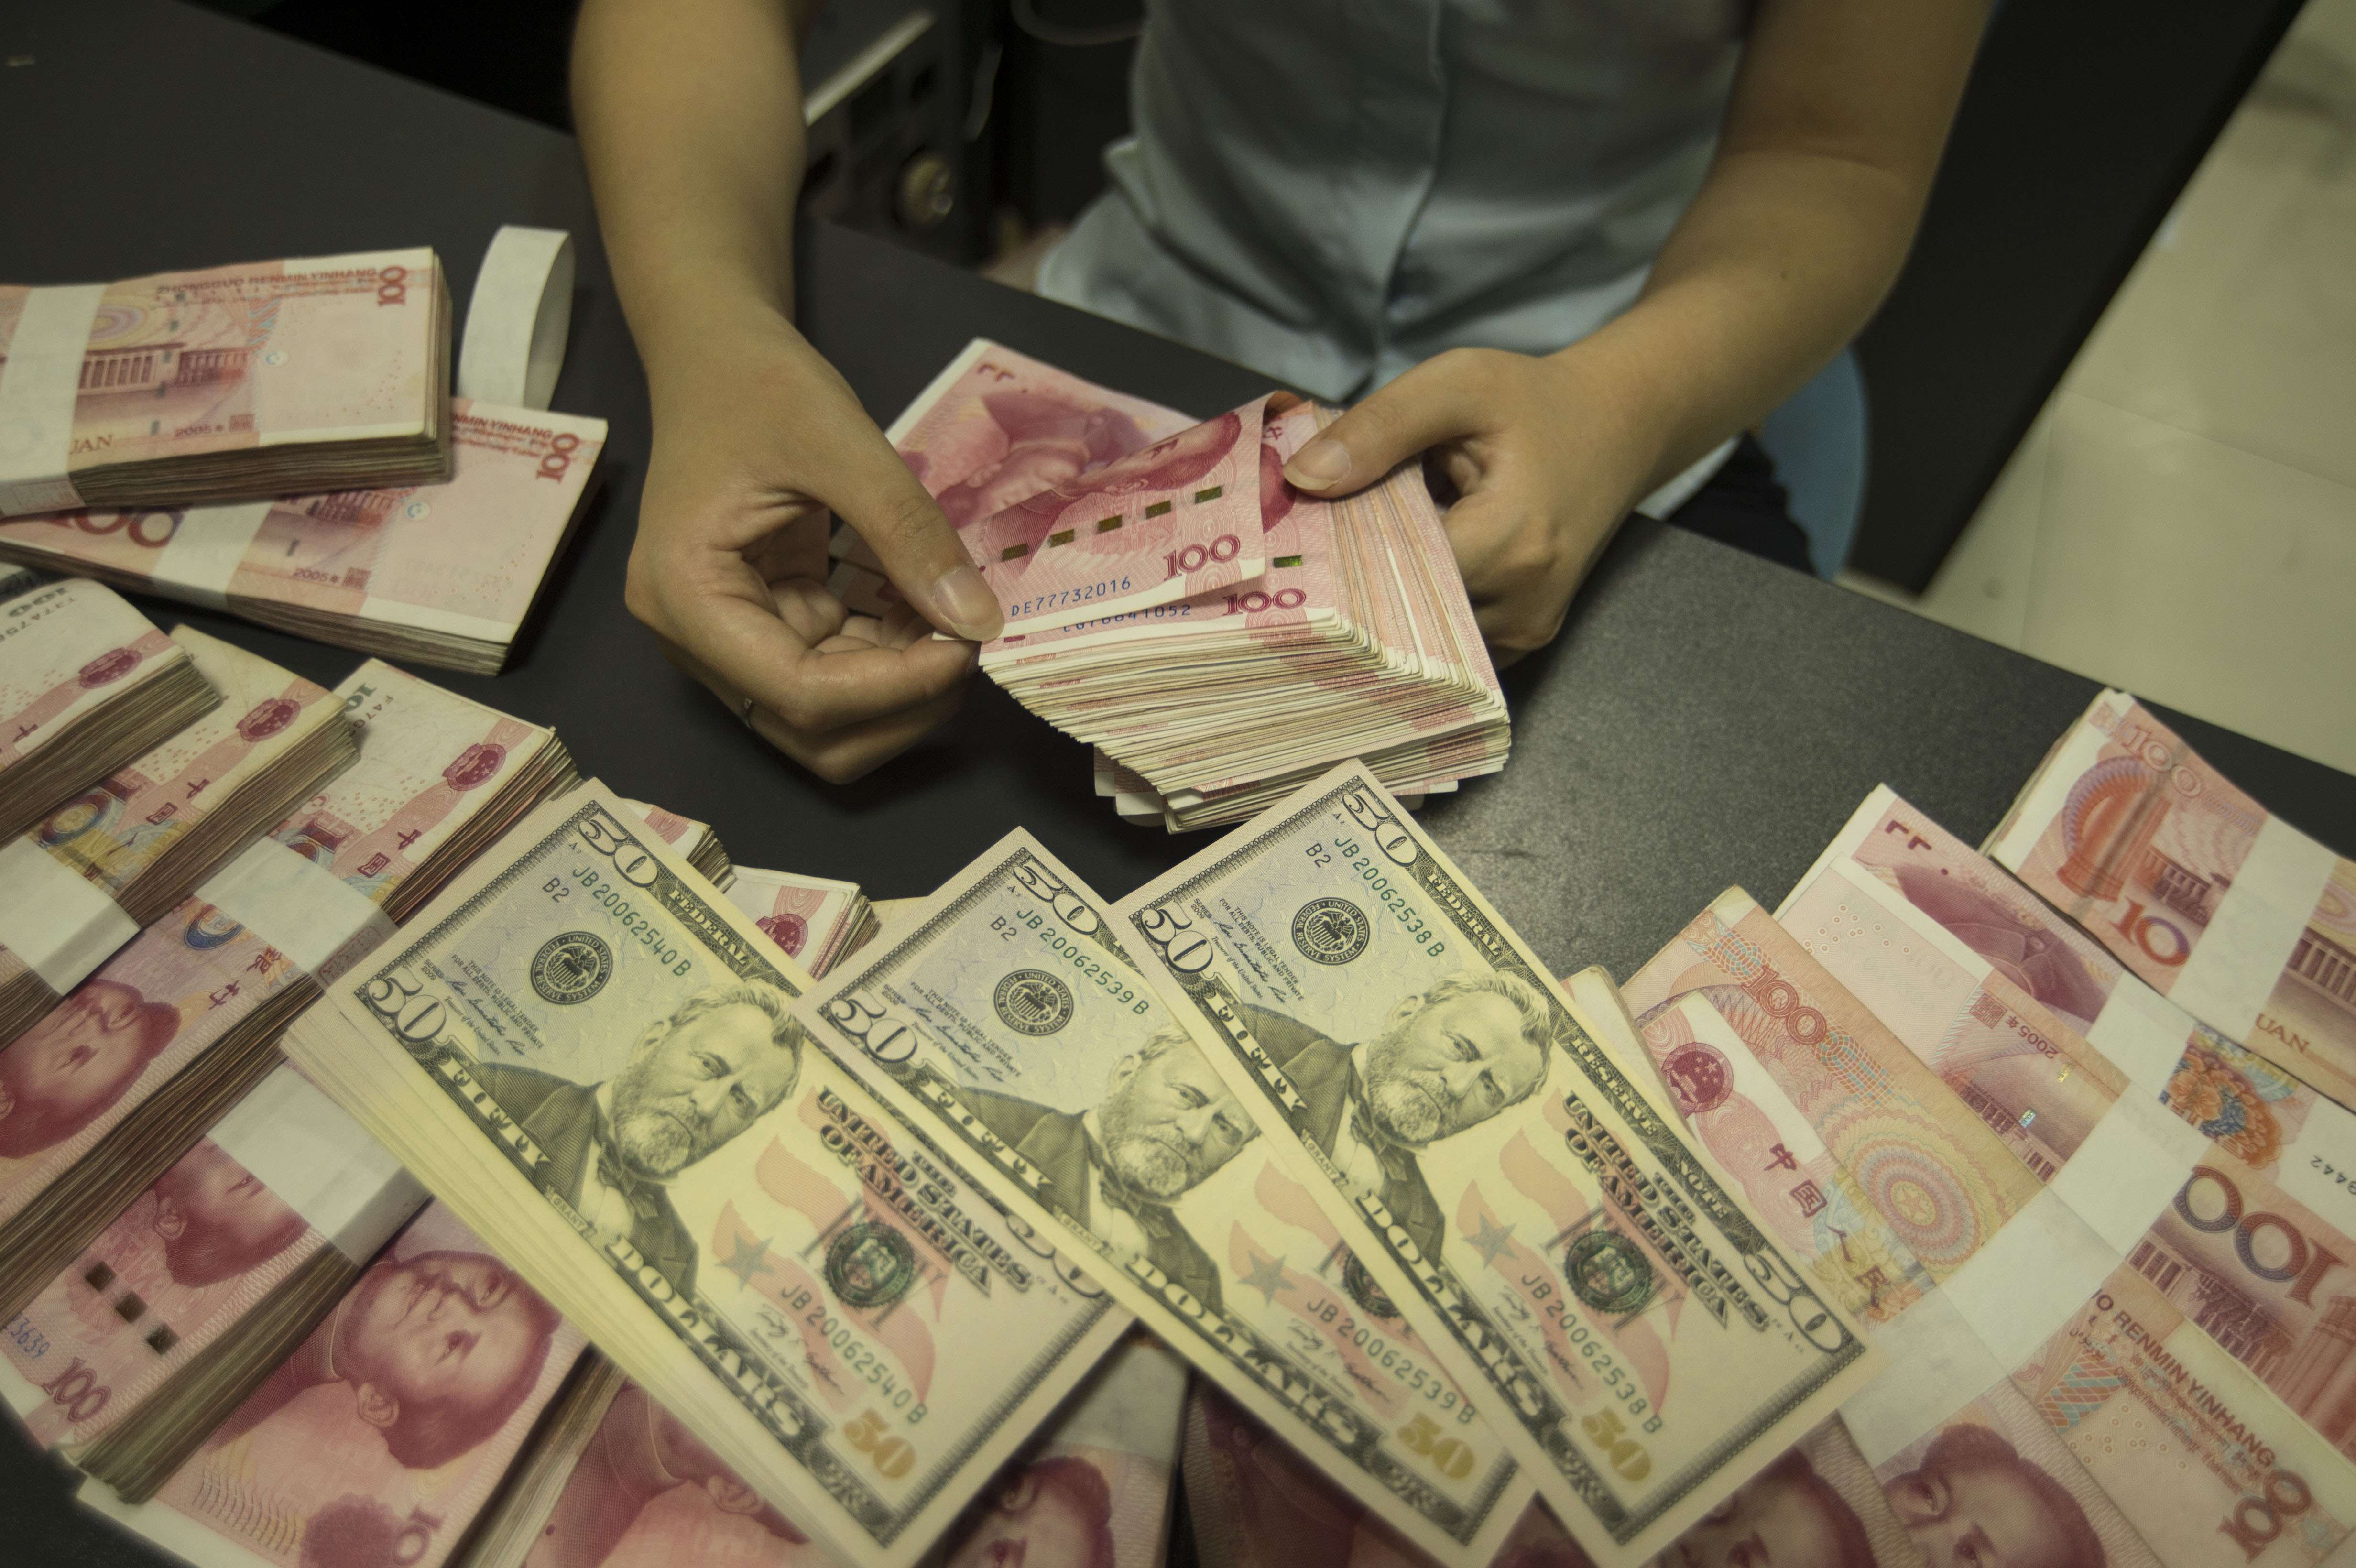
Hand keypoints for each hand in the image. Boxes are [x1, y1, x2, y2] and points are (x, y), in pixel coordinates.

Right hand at [625, 309, 1003, 781]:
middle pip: (810, 729)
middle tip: (968, 643)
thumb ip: (908, 533)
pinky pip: (832, 671)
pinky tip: (928, 609)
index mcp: (684, 595)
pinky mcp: (760, 623)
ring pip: (825, 716)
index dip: (894, 689)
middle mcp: (691, 637)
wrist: (714, 354)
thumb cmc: (758, 383)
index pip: (798, 693)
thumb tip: (979, 622)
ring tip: (954, 623)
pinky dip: (888, 657)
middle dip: (901, 705)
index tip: (967, 642)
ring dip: (900, 688)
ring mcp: (723, 637)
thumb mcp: (840, 442)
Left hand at [1280, 346, 1659, 663]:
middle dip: (1356, 580)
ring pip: (1422, 637)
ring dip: (1387, 598)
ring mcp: (1527, 633)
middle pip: (1403, 616)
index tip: (1302, 527)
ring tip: (1371, 545)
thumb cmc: (1534, 402)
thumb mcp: (1457, 384)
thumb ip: (1381, 427)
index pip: (1394, 575)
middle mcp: (1523, 605)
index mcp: (1511, 542)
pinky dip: (1419, 608)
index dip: (1340, 554)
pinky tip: (1405, 565)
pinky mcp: (1525, 640)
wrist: (1617, 427)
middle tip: (1319, 539)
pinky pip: (1450, 642)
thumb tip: (1302, 480)